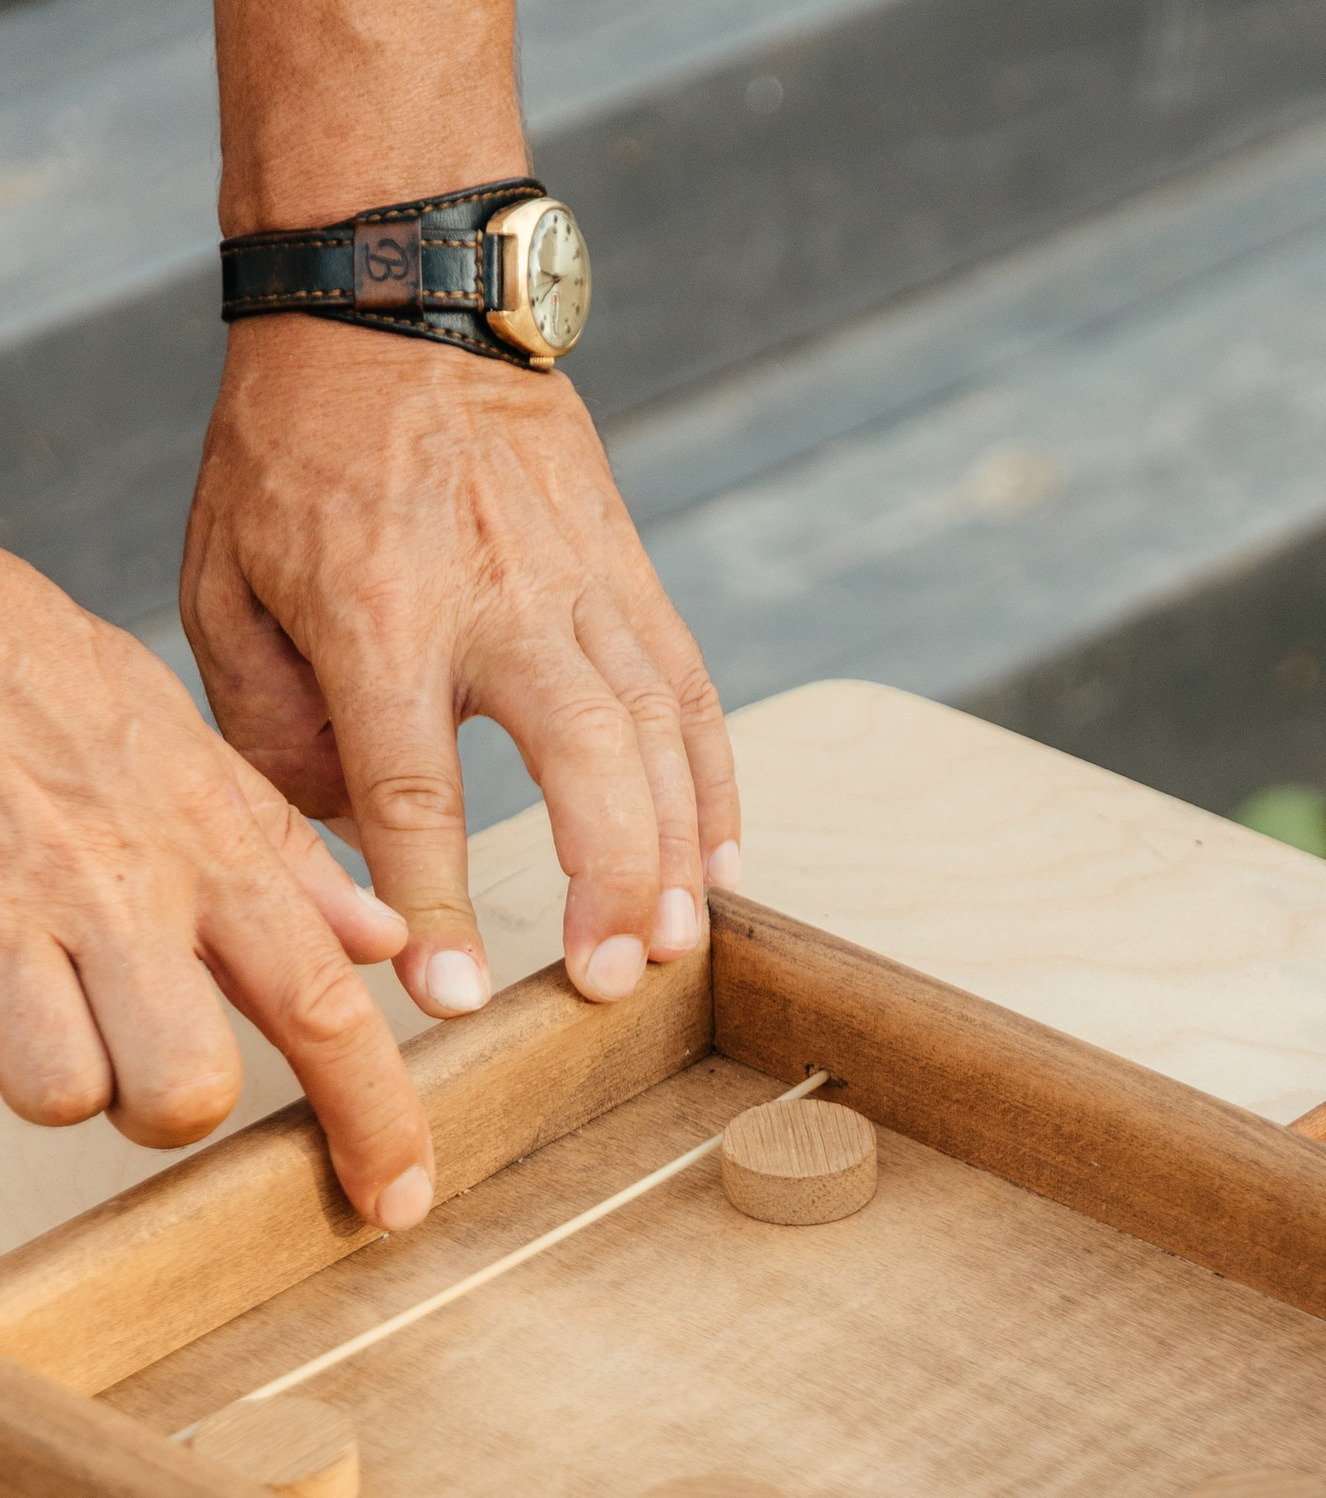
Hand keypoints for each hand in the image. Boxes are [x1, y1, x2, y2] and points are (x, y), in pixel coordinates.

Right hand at [0, 548, 428, 1224]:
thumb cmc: (46, 682)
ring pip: (71, 1092)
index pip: (325, 1011)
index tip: (398, 1198)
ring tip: (60, 1015)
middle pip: (189, 1091)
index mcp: (212, 852)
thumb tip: (381, 943)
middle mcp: (131, 890)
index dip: (374, 1123)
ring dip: (71, 1081)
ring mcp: (27, 911)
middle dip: (171, 1111)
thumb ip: (285, 858)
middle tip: (148, 1055)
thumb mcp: (188, 748)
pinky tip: (7, 992)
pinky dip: (2, 1048)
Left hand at [181, 319, 739, 1024]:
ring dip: (676, 852)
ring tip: (671, 948)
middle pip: (580, 758)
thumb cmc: (295, 453)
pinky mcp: (629, 572)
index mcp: (377, 612)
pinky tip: (722, 870)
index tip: (452, 990)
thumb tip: (350, 839)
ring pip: (656, 731)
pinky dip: (716, 789)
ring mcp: (579, 581)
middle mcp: (496, 597)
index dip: (436, 896)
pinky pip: (691, 692)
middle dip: (605, 879)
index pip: (414, 784)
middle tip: (606, 980)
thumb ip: (272, 725)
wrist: (392, 301)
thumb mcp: (225, 580)